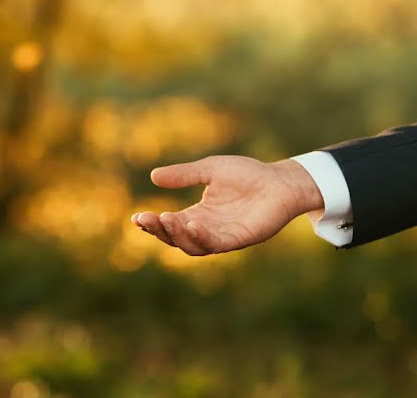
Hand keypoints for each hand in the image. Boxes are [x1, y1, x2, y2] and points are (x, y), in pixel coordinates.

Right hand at [131, 156, 323, 254]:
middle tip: (146, 217)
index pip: (169, 224)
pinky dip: (201, 237)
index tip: (136, 217)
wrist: (279, 181)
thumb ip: (183, 175)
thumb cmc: (247, 174)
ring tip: (165, 219)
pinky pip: (215, 244)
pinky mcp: (238, 239)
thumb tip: (154, 176)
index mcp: (197, 214)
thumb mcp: (209, 170)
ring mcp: (222, 236)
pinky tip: (191, 224)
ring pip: (192, 246)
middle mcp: (206, 228)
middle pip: (175, 238)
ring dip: (176, 235)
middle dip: (158, 230)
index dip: (151, 223)